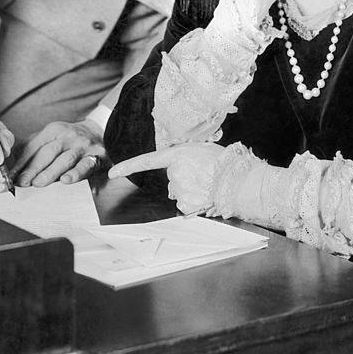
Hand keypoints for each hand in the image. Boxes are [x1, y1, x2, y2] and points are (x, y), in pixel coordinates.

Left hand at [11, 119, 105, 186]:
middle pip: (48, 152)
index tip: (11, 175)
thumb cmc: (68, 140)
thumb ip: (32, 147)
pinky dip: (76, 173)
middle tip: (22, 182)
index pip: (34, 146)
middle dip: (34, 168)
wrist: (99, 131)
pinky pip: (86, 165)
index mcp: (53, 130)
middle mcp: (68, 136)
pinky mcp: (97, 156)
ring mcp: (83, 146)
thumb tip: (13, 165)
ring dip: (50, 172)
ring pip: (65, 159)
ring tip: (38, 183)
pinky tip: (66, 181)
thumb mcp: (50, 137)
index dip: (22, 161)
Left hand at [109, 142, 224, 213]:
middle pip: (172, 179)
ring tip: (208, 185)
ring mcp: (179, 190)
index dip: (128, 166)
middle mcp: (175, 173)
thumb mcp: (203, 148)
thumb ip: (186, 155)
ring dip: (190, 191)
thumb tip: (181, 164)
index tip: (113, 173)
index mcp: (178, 155)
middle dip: (184, 179)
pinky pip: (186, 205)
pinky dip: (194, 202)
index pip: (147, 161)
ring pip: (180, 193)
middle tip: (203, 175)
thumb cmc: (226, 162)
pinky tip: (207, 195)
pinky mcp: (186, 205)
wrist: (239, 181)